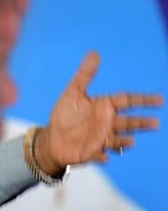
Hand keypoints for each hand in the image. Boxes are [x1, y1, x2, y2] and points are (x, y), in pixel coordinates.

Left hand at [33, 51, 162, 174]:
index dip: (143, 100)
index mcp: (104, 106)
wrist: (53, 138)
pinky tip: (104, 157)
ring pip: (118, 139)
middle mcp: (107, 122)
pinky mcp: (93, 152)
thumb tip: (95, 53)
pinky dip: (102, 156)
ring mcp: (101, 138)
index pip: (127, 100)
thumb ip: (85, 75)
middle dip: (141, 123)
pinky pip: (100, 155)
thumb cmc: (64, 115)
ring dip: (125, 141)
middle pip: (129, 122)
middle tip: (156, 123)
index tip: (160, 100)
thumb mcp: (73, 92)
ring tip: (130, 141)